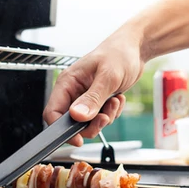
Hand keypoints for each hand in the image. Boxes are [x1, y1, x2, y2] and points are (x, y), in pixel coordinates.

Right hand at [43, 30, 142, 146]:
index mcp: (68, 82)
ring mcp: (85, 97)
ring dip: (105, 117)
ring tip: (114, 101)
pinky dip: (111, 113)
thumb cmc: (120, 53)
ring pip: (88, 122)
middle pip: (72, 122)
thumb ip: (92, 98)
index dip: (62, 130)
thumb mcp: (108, 77)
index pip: (53, 112)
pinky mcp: (97, 101)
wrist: (136, 49)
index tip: (78, 139)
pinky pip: (100, 118)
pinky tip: (117, 99)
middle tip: (106, 116)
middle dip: (91, 124)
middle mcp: (73, 91)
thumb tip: (78, 116)